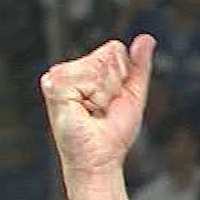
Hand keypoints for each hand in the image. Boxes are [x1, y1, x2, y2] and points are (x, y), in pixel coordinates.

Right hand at [41, 36, 156, 177]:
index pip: (115, 50)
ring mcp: (58, 78)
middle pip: (108, 54)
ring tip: (93, 111)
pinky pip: (87, 76)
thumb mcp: (133, 94)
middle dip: (115, 84)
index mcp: (85, 70)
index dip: (123, 76)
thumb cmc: (113, 133)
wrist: (100, 160)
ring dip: (104, 93)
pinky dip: (94, 96)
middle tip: (102, 108)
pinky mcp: (53, 87)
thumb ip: (139, 66)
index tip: (113, 99)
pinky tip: (83, 110)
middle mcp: (68, 71)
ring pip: (98, 64)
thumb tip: (146, 39)